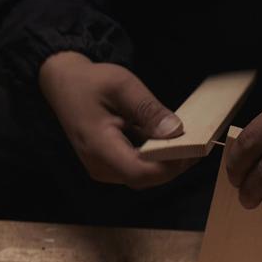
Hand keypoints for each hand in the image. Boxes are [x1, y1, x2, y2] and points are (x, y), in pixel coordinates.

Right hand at [39, 51, 192, 188]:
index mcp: (99, 147)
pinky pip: (137, 168)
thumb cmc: (90, 82)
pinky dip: (156, 158)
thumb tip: (176, 131)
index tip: (191, 148)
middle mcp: (100, 166)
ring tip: (188, 142)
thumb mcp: (122, 86)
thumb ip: (148, 110)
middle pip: (145, 179)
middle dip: (174, 165)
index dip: (169, 166)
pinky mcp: (109, 165)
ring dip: (167, 162)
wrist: (63, 84)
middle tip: (198, 143)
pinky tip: (170, 142)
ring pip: (144, 177)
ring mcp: (103, 169)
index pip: (140, 173)